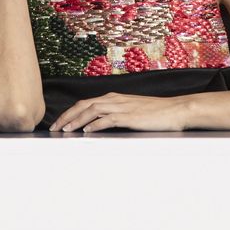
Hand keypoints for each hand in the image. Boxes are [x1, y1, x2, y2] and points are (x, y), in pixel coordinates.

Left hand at [50, 93, 191, 132]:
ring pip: (91, 111)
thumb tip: (100, 125)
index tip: (59, 123)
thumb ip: (116, 115)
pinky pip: (107, 119)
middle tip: (54, 128)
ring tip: (65, 131)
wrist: (176, 110)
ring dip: (76, 121)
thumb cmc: (157, 113)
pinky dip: (94, 125)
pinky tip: (86, 131)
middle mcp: (115, 99)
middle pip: (83, 105)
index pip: (85, 103)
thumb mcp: (132, 111)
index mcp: (114, 97)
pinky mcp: (129, 116)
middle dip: (66, 116)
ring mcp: (122, 107)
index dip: (70, 113)